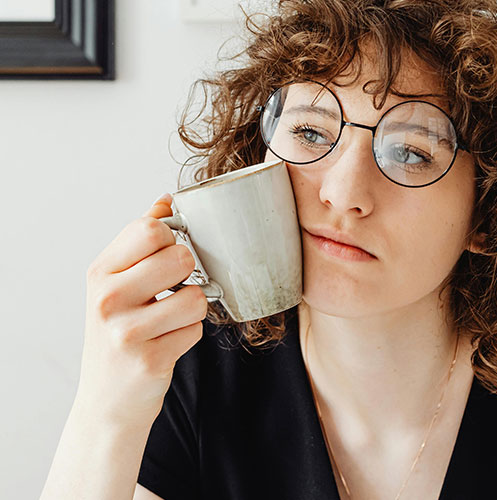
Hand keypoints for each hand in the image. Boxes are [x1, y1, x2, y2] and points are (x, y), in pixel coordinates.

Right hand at [75, 193, 207, 427]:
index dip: (172, 239)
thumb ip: (139, 240)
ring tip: (170, 320)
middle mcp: (107, 298)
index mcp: (100, 272)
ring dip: (193, 309)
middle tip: (171, 291)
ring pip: (196, 296)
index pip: (150, 229)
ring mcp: (127, 331)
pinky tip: (168, 342)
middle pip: (180, 257)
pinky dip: (189, 335)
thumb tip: (165, 199)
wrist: (106, 400)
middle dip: (188, 274)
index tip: (166, 256)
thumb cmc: (117, 332)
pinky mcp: (150, 360)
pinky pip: (196, 330)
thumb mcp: (116, 283)